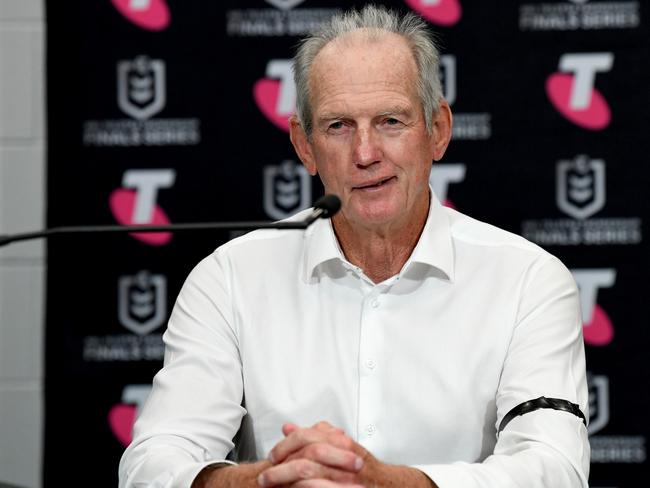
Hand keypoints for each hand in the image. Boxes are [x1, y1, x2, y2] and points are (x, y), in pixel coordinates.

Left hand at [258, 421, 437, 487]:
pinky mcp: (343, 487)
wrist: (384, 485)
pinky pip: (316, 486)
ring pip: (306, 470)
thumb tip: (288, 427)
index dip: (285, 445)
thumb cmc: (359, 467)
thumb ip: (315, 435)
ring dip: (284, 477)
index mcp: (340, 440)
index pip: (306, 436)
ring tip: (269, 485)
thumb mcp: (338, 446)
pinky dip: (300, 486)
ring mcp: (344, 474)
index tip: (273, 456)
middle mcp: (343, 454)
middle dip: (281, 463)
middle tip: (265, 475)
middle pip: (304, 452)